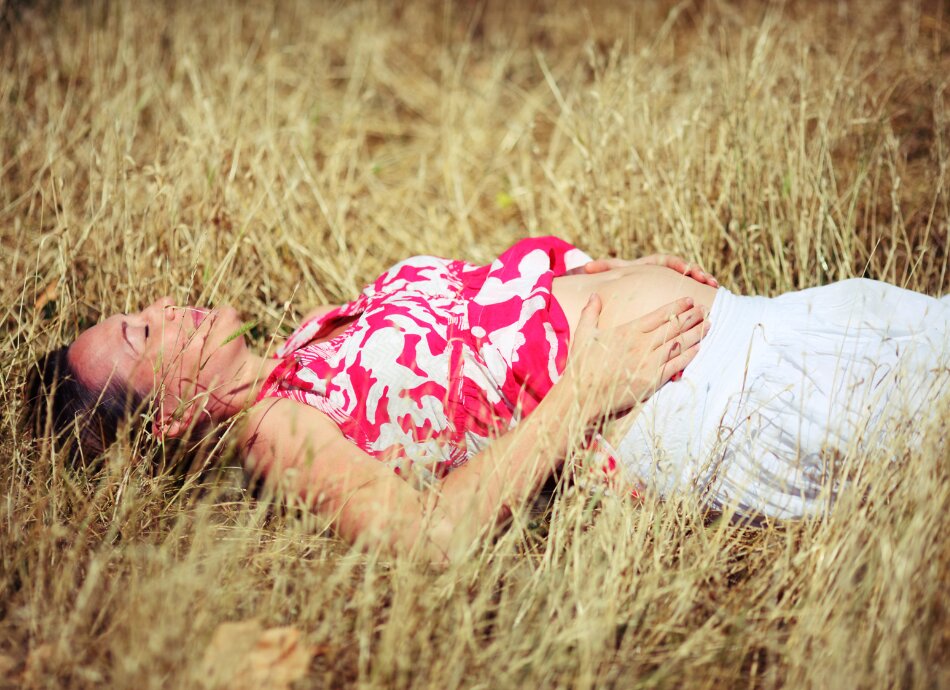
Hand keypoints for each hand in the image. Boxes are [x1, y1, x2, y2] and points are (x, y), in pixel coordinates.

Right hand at [562, 295, 708, 420]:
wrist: (584, 395)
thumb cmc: (582, 365)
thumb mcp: (583, 334)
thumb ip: (590, 312)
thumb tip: (593, 295)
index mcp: (628, 330)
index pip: (659, 314)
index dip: (676, 306)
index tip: (689, 299)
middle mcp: (641, 344)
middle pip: (673, 326)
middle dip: (691, 316)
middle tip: (705, 308)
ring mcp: (649, 363)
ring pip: (678, 344)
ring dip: (695, 333)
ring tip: (707, 324)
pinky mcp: (652, 380)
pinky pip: (675, 365)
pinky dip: (688, 355)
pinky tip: (698, 348)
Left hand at [568, 255, 718, 286]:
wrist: (625, 282)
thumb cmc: (619, 277)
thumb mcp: (613, 273)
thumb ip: (603, 269)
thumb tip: (586, 267)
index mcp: (651, 264)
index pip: (666, 261)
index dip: (677, 264)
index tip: (687, 269)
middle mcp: (664, 269)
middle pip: (683, 267)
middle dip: (695, 271)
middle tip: (705, 278)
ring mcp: (672, 278)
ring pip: (690, 276)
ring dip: (702, 279)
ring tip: (713, 285)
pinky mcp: (677, 287)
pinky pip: (691, 288)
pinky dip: (701, 289)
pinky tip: (712, 296)